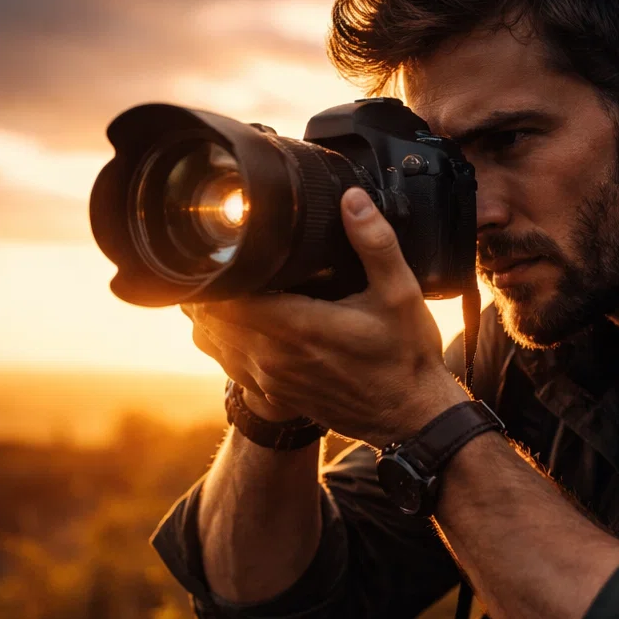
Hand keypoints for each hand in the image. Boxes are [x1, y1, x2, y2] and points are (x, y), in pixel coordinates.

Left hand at [182, 188, 467, 447]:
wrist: (409, 418)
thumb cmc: (405, 358)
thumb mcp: (401, 294)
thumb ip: (375, 244)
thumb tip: (353, 200)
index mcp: (298, 328)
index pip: (225, 296)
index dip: (218, 269)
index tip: (229, 246)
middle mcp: (273, 357)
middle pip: (209, 316)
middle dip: (211, 285)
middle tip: (227, 257)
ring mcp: (269, 380)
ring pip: (209, 341)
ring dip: (213, 313)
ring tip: (229, 284)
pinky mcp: (272, 394)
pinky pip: (226, 363)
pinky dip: (223, 339)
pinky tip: (243, 321)